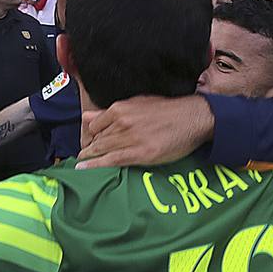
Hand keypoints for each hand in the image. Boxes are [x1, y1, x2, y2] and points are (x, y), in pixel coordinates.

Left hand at [76, 94, 214, 168]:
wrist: (191, 118)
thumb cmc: (166, 110)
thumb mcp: (137, 103)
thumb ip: (112, 112)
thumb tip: (88, 117)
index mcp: (120, 109)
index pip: (94, 125)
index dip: (91, 135)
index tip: (89, 142)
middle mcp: (122, 122)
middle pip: (97, 138)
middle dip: (88, 148)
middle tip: (82, 155)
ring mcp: (130, 139)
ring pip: (102, 149)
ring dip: (89, 157)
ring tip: (81, 163)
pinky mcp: (140, 154)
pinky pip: (112, 160)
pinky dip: (95, 165)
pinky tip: (83, 168)